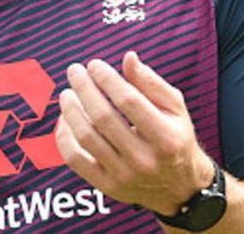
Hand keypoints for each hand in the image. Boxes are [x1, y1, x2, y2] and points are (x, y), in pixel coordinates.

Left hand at [55, 51, 215, 214]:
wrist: (179, 187)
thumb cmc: (175, 138)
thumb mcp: (174, 108)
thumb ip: (151, 82)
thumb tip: (128, 57)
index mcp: (166, 138)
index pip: (129, 101)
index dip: (107, 79)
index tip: (95, 64)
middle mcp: (145, 160)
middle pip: (103, 118)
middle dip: (84, 88)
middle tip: (75, 70)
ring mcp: (124, 176)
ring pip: (86, 137)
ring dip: (70, 109)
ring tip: (67, 93)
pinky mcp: (107, 186)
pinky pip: (75, 159)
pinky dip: (64, 137)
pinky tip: (65, 119)